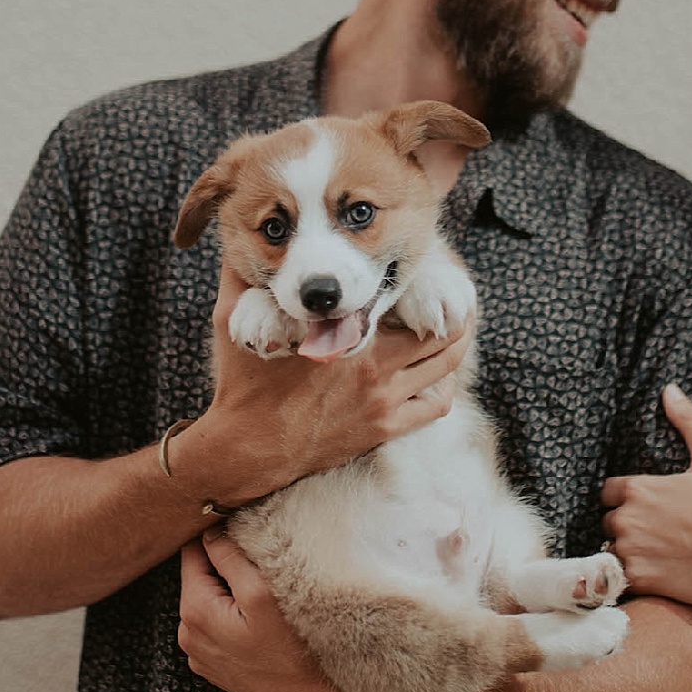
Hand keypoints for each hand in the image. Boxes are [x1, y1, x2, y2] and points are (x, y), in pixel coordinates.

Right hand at [176, 269, 472, 504]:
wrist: (249, 448)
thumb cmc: (243, 383)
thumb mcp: (234, 320)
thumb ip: (241, 276)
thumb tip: (237, 243)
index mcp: (347, 335)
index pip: (405, 295)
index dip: (421, 276)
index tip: (423, 264)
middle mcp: (375, 367)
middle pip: (441, 329)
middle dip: (452, 307)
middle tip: (454, 294)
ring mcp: (383, 400)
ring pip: (446, 365)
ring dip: (456, 342)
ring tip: (457, 325)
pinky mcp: (384, 427)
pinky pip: (434, 406)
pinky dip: (445, 386)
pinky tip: (439, 374)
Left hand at [176, 529, 388, 691]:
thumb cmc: (290, 651)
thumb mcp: (261, 594)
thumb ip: (231, 558)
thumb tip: (212, 532)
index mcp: (193, 611)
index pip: (192, 552)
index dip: (217, 537)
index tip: (244, 534)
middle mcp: (187, 633)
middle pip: (200, 577)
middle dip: (225, 566)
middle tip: (261, 566)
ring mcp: (199, 653)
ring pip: (209, 600)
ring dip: (230, 591)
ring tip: (264, 596)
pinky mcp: (214, 666)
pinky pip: (217, 625)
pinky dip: (233, 615)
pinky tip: (260, 623)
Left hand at [601, 385, 691, 609]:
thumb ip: (688, 423)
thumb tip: (670, 390)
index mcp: (639, 489)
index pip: (609, 491)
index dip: (626, 497)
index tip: (648, 505)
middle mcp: (627, 520)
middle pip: (608, 520)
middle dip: (626, 523)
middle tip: (658, 530)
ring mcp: (630, 552)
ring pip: (612, 548)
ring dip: (628, 550)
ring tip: (658, 552)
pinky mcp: (638, 580)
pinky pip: (620, 576)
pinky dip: (634, 574)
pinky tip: (658, 571)